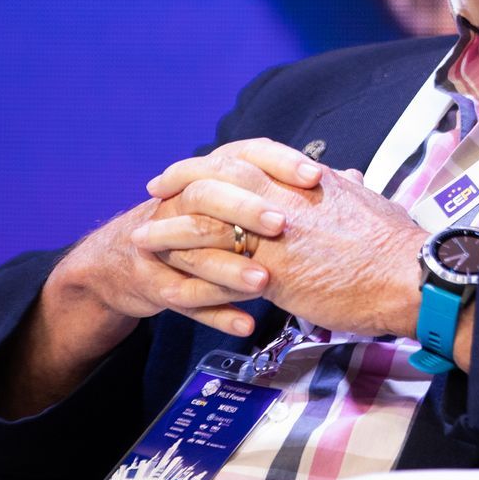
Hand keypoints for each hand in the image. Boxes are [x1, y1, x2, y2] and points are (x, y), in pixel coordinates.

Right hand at [59, 137, 326, 338]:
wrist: (129, 260)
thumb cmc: (203, 227)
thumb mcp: (239, 202)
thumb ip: (291, 191)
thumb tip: (349, 178)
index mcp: (212, 176)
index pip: (245, 154)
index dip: (279, 161)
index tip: (314, 175)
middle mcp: (182, 201)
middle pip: (212, 196)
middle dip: (248, 210)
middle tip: (284, 225)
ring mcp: (162, 242)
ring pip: (196, 252)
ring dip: (231, 269)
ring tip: (265, 282)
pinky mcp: (151, 281)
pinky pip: (183, 298)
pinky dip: (215, 313)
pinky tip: (245, 326)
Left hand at [145, 140, 428, 338]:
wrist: (413, 276)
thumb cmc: (399, 247)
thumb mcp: (372, 205)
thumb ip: (348, 191)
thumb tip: (344, 178)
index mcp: (308, 181)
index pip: (249, 157)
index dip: (216, 160)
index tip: (195, 168)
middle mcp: (285, 198)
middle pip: (217, 177)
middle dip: (181, 180)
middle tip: (156, 188)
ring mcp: (277, 234)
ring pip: (207, 220)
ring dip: (170, 227)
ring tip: (143, 236)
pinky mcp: (273, 271)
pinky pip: (217, 265)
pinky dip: (187, 267)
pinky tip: (167, 275)